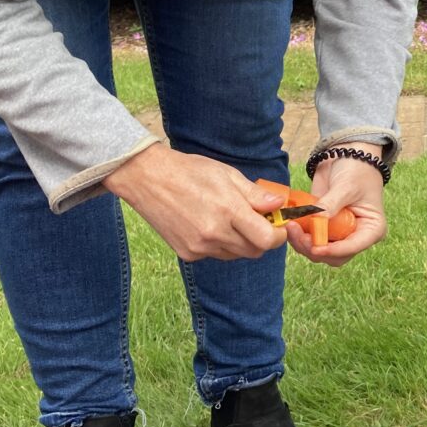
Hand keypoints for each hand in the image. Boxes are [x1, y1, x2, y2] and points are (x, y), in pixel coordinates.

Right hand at [104, 145, 290, 261]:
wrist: (148, 178)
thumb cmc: (190, 171)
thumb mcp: (227, 175)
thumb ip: (255, 194)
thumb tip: (279, 205)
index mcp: (227, 210)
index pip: (266, 239)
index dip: (278, 235)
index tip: (279, 226)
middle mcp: (214, 233)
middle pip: (254, 251)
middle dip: (262, 239)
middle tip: (257, 221)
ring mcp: (199, 246)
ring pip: (235, 255)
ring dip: (241, 242)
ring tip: (230, 220)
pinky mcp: (188, 253)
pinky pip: (215, 255)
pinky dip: (220, 245)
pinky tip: (209, 225)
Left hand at [285, 153, 386, 265]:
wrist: (347, 155)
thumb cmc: (357, 170)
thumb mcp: (346, 186)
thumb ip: (331, 204)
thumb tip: (316, 219)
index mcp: (371, 230)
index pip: (352, 248)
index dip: (333, 251)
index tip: (316, 247)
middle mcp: (355, 236)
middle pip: (334, 256)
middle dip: (315, 249)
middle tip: (299, 235)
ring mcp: (338, 233)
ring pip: (319, 251)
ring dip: (303, 243)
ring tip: (291, 226)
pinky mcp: (323, 227)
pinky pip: (309, 239)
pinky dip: (299, 236)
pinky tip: (291, 224)